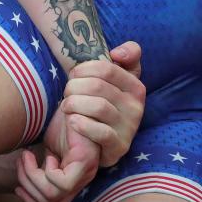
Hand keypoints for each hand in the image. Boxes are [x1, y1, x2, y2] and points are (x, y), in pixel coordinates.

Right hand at [15, 117, 99, 201]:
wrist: (70, 101)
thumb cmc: (58, 124)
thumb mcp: (45, 151)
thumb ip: (40, 170)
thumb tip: (21, 189)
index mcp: (75, 179)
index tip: (18, 187)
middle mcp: (82, 179)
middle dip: (28, 188)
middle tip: (22, 163)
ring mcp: (86, 171)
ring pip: (53, 195)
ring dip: (31, 177)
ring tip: (27, 156)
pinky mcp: (85, 161)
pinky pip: (62, 182)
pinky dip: (46, 172)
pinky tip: (46, 154)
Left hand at [55, 41, 144, 166]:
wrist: (95, 143)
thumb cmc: (101, 104)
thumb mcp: (115, 80)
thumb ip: (125, 58)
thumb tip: (118, 54)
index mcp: (135, 86)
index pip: (106, 68)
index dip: (82, 70)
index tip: (73, 76)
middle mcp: (136, 106)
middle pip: (97, 86)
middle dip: (74, 87)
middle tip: (66, 93)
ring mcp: (129, 128)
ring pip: (99, 107)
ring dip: (74, 104)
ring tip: (66, 106)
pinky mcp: (119, 146)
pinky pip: (101, 132)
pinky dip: (82, 124)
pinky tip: (72, 121)